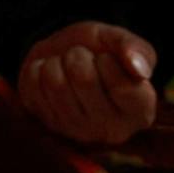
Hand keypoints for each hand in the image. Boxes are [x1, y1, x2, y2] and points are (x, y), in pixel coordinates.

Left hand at [17, 21, 158, 145]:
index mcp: (140, 111)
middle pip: (84, 79)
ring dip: (56, 62)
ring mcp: (78, 131)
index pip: (124, 88)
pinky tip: (49, 76)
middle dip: (78, 55)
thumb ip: (135, 49)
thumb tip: (138, 69)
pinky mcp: (47, 124)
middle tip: (81, 58)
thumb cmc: (98, 50)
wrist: (63, 54)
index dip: (108, 62)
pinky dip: (37, 68)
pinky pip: (33, 84)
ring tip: (65, 65)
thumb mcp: (118, 40)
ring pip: (55, 83)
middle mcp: (112, 129)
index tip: (105, 58)